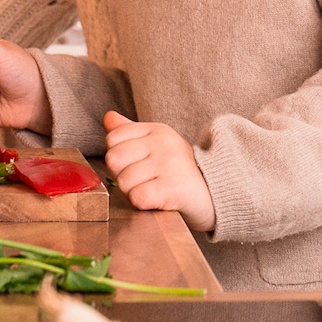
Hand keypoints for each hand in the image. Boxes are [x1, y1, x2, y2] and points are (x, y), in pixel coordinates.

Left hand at [102, 111, 214, 233]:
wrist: (213, 193)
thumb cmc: (179, 170)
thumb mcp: (157, 144)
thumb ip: (130, 132)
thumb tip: (108, 117)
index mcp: (157, 131)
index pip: (113, 138)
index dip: (119, 157)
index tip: (136, 163)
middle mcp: (163, 143)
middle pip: (114, 159)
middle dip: (122, 175)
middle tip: (143, 179)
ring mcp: (169, 164)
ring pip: (123, 182)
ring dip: (132, 192)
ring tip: (152, 189)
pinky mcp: (172, 188)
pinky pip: (137, 197)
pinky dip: (142, 203)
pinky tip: (156, 199)